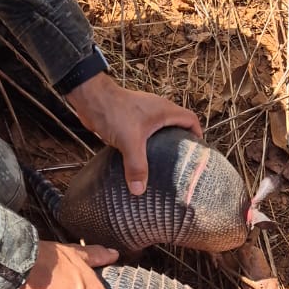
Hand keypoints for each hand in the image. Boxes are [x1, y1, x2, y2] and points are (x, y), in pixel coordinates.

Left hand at [66, 73, 201, 194]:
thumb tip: (139, 190)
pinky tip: (140, 159)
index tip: (198, 152)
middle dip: (180, 143)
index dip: (198, 134)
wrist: (91, 98)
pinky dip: (145, 144)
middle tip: (181, 162)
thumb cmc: (114, 111)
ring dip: (162, 144)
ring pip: (159, 130)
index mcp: (165, 111)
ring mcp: (143, 113)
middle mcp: (157, 110)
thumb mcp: (130, 141)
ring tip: (162, 164)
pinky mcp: (130, 119)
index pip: (191, 120)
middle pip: (177, 126)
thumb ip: (136, 166)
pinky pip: (144, 133)